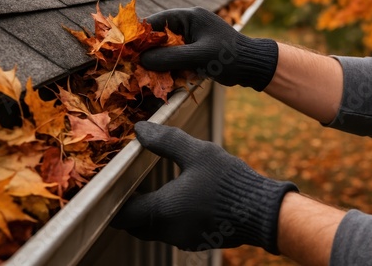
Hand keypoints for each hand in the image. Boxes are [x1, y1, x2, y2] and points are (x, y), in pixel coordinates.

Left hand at [111, 121, 297, 253]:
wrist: (264, 212)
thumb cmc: (229, 182)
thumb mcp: (198, 153)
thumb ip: (166, 140)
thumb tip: (140, 128)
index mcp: (162, 210)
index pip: (121, 214)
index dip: (109, 201)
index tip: (107, 185)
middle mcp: (168, 231)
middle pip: (134, 224)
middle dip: (128, 206)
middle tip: (127, 184)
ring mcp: (183, 240)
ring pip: (152, 229)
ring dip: (148, 212)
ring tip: (150, 188)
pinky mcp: (197, 241)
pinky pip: (171, 231)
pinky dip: (166, 217)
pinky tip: (178, 198)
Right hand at [142, 7, 278, 90]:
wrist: (253, 66)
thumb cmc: (229, 57)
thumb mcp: (197, 57)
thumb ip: (169, 58)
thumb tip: (142, 60)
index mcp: (190, 16)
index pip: (157, 21)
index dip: (141, 34)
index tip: (127, 48)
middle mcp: (190, 24)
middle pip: (160, 36)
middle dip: (148, 50)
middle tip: (134, 64)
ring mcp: (193, 38)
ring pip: (167, 48)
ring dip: (159, 61)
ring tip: (146, 73)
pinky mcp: (197, 51)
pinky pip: (177, 57)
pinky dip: (170, 67)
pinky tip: (164, 78)